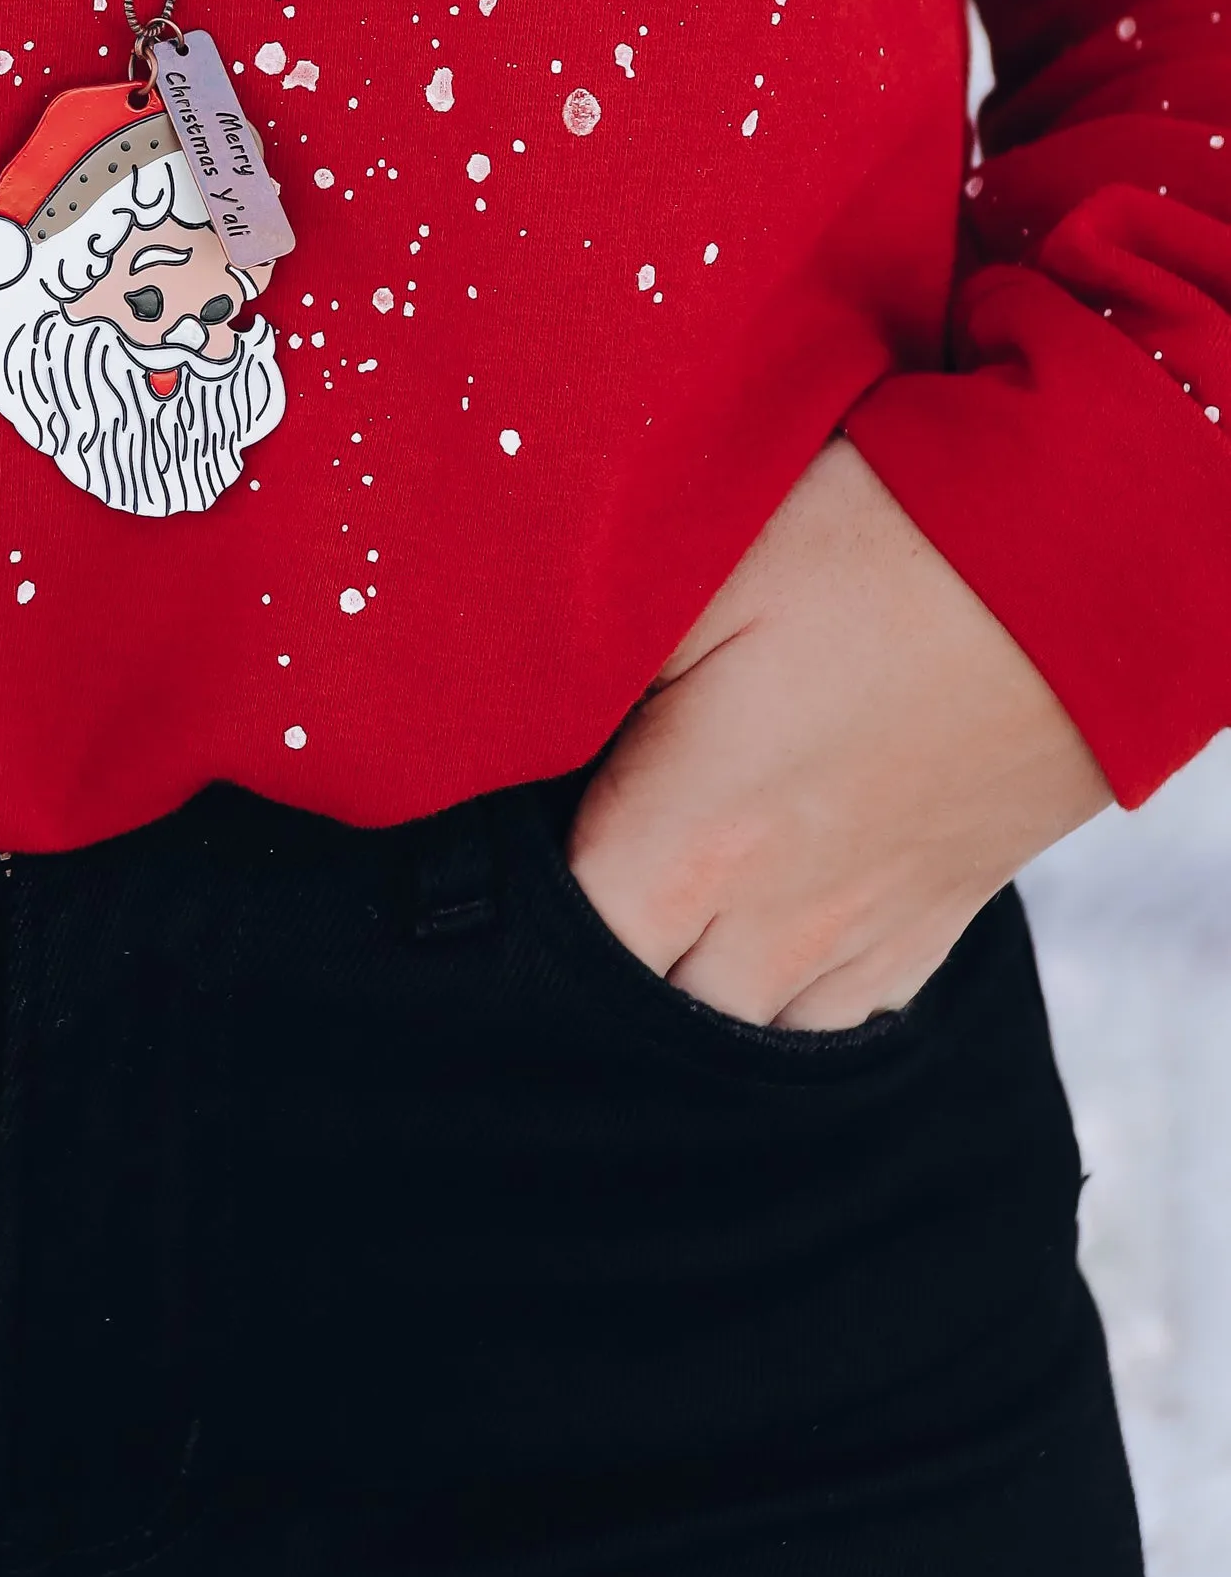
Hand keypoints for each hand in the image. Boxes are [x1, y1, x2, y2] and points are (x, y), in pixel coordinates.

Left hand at [569, 438, 1111, 1029]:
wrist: (1081, 566)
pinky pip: (840, 1016)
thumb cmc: (881, 544)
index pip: (563, 940)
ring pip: (745, 1032)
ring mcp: (870, 933)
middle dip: (599, 967)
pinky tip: (758, 939)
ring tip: (657, 916)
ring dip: (689, 992)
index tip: (495, 856)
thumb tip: (511, 732)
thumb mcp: (703, 573)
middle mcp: (779, 921)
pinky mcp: (941, 919)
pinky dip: (785, 999)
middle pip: (647, 1012)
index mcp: (695, 838)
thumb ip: (594, 672)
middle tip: (571, 882)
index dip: (513, 913)